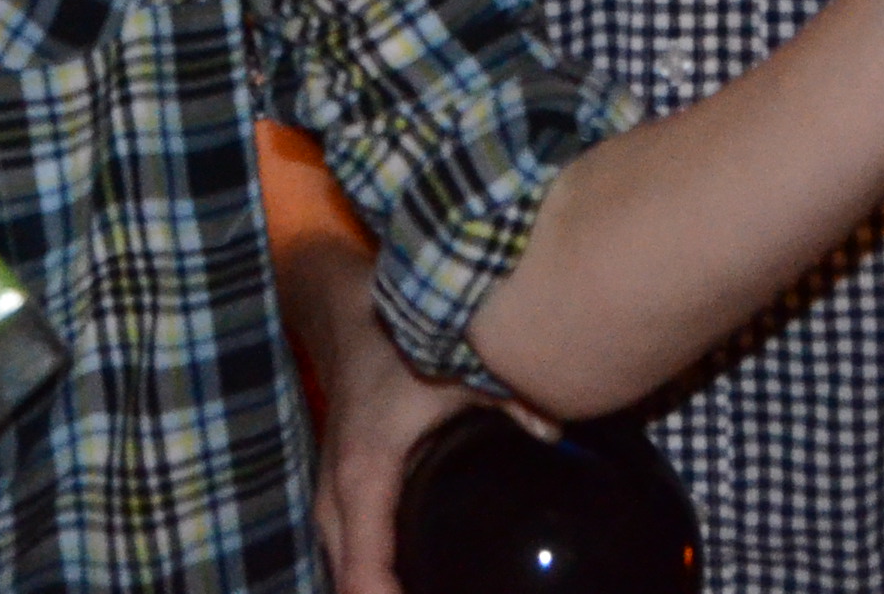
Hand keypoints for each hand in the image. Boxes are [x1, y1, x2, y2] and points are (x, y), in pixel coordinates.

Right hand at [308, 323, 509, 593]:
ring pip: (344, 572)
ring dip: (378, 593)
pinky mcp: (337, 498)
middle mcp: (336, 500)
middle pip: (350, 586)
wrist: (349, 316)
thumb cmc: (401, 345)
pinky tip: (413, 583)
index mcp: (365, 479)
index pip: (364, 575)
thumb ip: (510, 398)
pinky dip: (373, 577)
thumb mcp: (459, 367)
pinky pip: (349, 556)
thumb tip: (553, 432)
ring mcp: (330, 501)